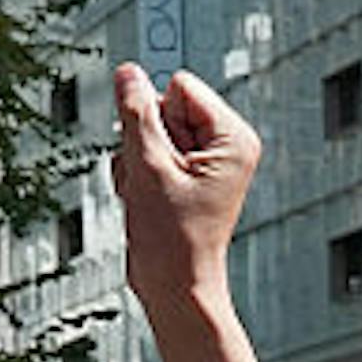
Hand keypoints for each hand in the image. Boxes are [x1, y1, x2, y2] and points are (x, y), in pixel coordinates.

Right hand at [112, 61, 262, 313]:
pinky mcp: (186, 175)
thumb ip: (136, 113)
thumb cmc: (173, 241)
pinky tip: (147, 202)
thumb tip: (128, 73)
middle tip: (152, 184)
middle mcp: (225, 145)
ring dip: (137, 163)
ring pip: (150, 131)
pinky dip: (138, 176)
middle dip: (145, 143)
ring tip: (151, 198)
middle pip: (164, 107)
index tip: (158, 159)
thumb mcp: (148, 168)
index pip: (179, 87)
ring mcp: (205, 161)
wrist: (174, 288)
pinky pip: (148, 153)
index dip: (155, 118)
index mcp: (233, 137)